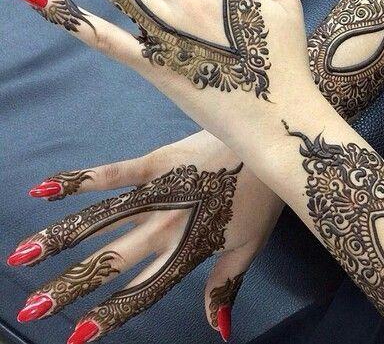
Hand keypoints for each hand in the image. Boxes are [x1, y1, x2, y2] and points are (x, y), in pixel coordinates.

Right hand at [9, 131, 281, 341]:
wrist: (268, 149)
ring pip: (104, 221)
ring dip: (62, 239)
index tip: (75, 334)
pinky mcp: (158, 162)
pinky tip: (45, 189)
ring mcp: (159, 193)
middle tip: (31, 306)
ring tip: (24, 255)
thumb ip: (225, 285)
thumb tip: (217, 329)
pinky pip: (117, 173)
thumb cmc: (261, 199)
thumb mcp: (249, 246)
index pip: (142, 290)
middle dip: (71, 285)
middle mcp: (166, 227)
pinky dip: (82, 181)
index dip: (109, 315)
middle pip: (113, 261)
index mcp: (189, 251)